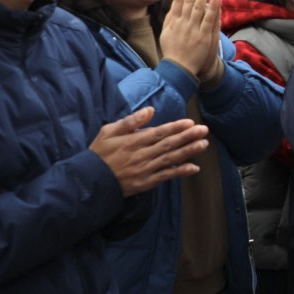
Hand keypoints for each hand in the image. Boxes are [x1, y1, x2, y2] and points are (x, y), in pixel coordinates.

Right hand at [91, 106, 209, 195]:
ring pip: (170, 159)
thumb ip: (130, 122)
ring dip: (188, 151)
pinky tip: (194, 168)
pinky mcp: (145, 183)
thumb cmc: (99, 154)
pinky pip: (165, 176)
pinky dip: (180, 172)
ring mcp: (144, 170)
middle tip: (204, 130)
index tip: (189, 122)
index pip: (158, 133)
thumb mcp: (108, 132)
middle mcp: (141, 155)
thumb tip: (149, 110)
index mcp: (132, 142)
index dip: (175, 128)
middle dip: (187, 137)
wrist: (89, 181)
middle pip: (168, 145)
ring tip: (203, 144)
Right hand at [159, 0, 222, 84]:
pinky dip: (214, 7)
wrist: (179, 69)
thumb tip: (175, 3)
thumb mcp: (166, 33)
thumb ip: (171, 18)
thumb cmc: (173, 51)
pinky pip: (209, 19)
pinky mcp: (203, 36)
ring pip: (199, 6)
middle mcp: (182, 22)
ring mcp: (193, 29)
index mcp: (173, 20)